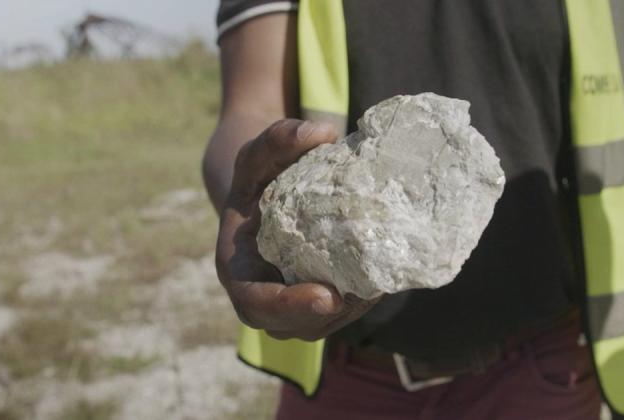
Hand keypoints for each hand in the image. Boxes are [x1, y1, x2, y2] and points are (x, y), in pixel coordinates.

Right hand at [216, 119, 378, 340]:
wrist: (266, 195)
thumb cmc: (259, 177)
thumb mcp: (259, 154)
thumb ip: (278, 139)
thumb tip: (321, 132)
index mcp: (238, 269)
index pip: (256, 303)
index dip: (289, 306)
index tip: (326, 296)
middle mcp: (262, 294)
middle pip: (294, 325)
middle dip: (330, 315)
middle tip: (364, 293)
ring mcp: (290, 304)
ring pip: (322, 323)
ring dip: (352, 309)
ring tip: (380, 282)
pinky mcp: (317, 301)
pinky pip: (339, 312)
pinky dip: (362, 299)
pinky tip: (385, 275)